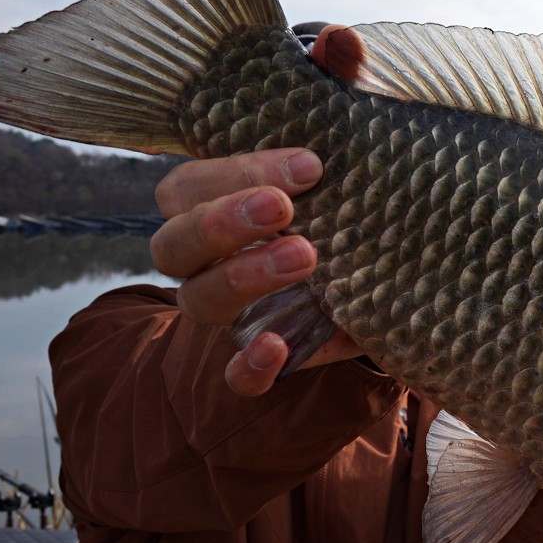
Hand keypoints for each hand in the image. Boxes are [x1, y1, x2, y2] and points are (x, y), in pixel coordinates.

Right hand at [150, 149, 361, 395]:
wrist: (368, 291)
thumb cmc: (335, 224)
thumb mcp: (329, 199)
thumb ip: (323, 183)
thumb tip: (345, 165)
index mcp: (208, 211)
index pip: (187, 188)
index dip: (235, 173)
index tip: (307, 166)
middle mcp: (204, 265)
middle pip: (173, 245)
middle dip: (222, 222)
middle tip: (282, 207)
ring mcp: (227, 316)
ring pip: (198, 300)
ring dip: (244, 276)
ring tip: (304, 256)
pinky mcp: (258, 362)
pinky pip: (235, 377)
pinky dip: (250, 367)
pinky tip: (276, 348)